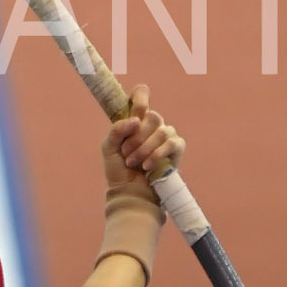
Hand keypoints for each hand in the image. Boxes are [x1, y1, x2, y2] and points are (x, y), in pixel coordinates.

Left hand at [102, 84, 184, 205]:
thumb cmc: (119, 169)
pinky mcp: (177, 148)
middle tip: (126, 153)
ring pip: (160, 131)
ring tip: (133, 162)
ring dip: (144, 149)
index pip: (141, 95)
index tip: (136, 107)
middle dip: (136, 137)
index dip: (140, 96)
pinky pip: (171, 143)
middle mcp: (152, 124)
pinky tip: (148, 166)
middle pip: (152, 116)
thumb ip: (117, 130)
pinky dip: (157, 154)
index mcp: (135, 120)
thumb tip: (136, 120)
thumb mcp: (109, 147)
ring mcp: (166, 135)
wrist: (130, 191)